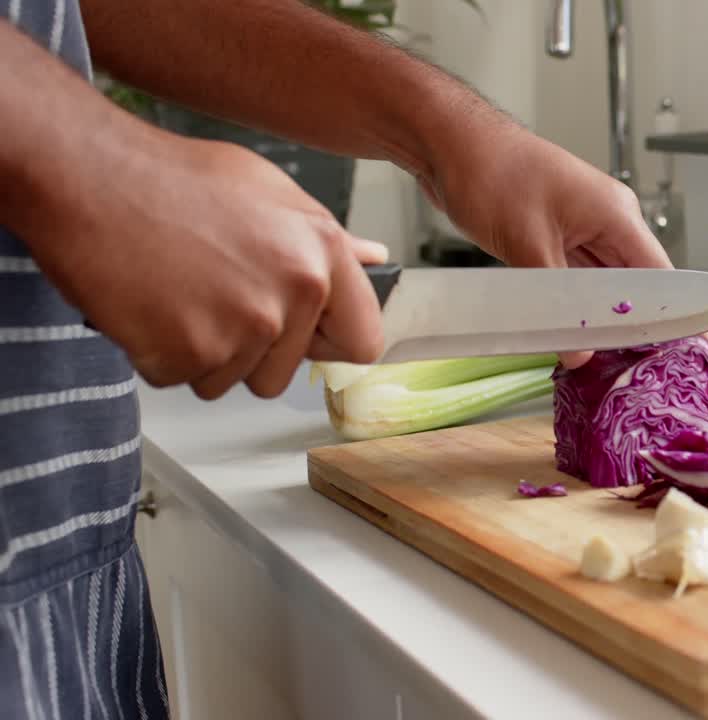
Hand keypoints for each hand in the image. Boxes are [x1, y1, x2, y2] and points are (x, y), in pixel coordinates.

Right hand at [22, 130, 386, 399]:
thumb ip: (326, 238)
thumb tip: (373, 260)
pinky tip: (151, 304)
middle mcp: (293, 293)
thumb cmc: (172, 178)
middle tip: (211, 295)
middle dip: (249, 349)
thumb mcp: (269, 191)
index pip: (362, 340)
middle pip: (284, 372)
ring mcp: (242, 328)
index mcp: (321, 253)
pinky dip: (160, 353)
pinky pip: (182, 379)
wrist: (87, 176)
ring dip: (202, 351)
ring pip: (231, 379)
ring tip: (179, 292)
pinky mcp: (189, 353)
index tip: (305, 338)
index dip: (328, 344)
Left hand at [419, 122, 707, 367]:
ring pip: (609, 287)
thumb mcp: (527, 244)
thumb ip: (557, 303)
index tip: (704, 353)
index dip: (683, 321)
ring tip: (623, 365)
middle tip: (661, 373)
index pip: (664, 281)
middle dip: (648, 329)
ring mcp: (582, 228)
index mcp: (616, 216)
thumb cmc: (491, 173)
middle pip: (640, 287)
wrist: (449, 142)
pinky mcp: (557, 236)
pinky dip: (582, 308)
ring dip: (610, 321)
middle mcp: (609, 222)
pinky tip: (581, 337)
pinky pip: (581, 281)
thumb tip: (578, 354)